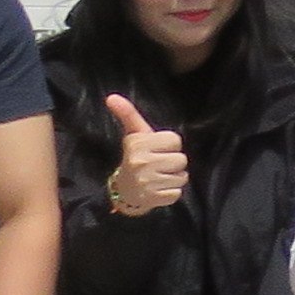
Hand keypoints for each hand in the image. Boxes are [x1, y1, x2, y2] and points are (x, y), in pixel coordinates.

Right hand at [103, 95, 188, 217]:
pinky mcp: (152, 198)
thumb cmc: (136, 158)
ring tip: (157, 177)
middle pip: (181, 159)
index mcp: (137, 143)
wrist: (123, 192)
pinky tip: (157, 190)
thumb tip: (112, 96)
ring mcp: (146, 181)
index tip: (157, 150)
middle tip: (157, 166)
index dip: (169, 146)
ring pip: (182, 176)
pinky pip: (177, 193)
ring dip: (173, 178)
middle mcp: (140, 161)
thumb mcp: (134, 135)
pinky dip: (170, 193)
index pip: (175, 140)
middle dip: (173, 163)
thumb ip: (128, 114)